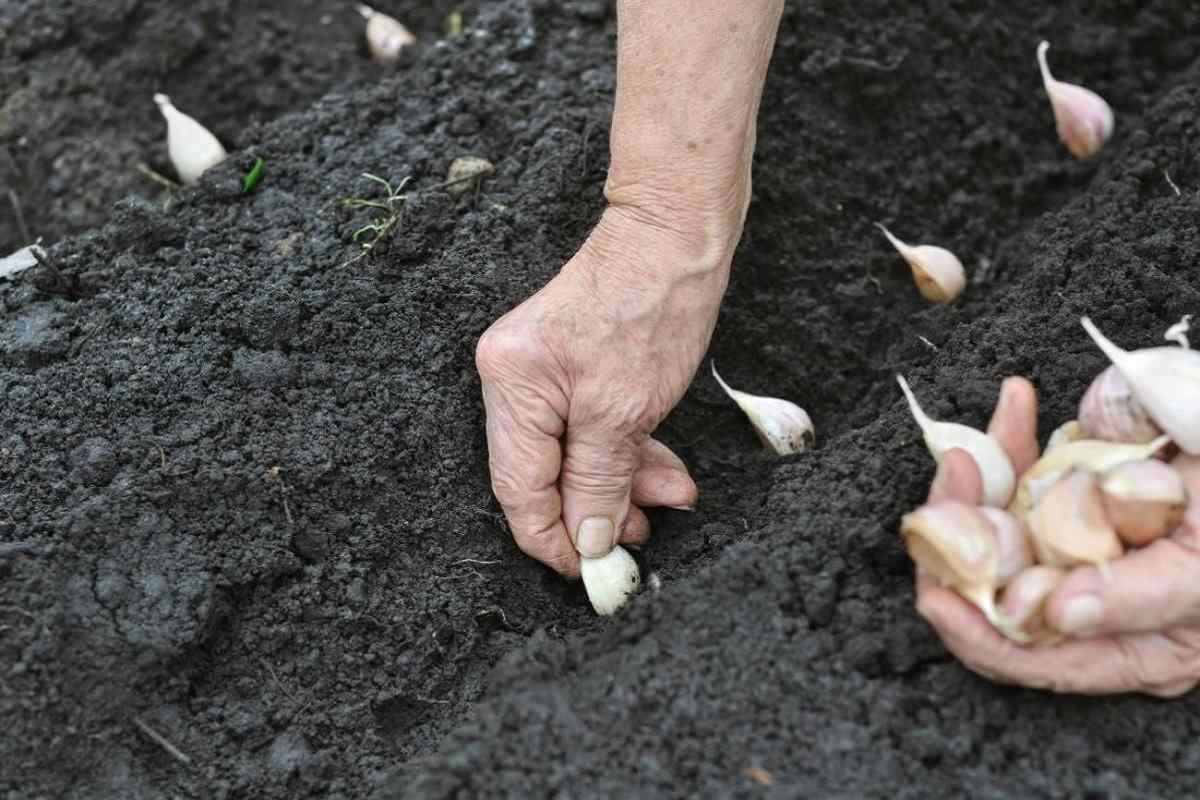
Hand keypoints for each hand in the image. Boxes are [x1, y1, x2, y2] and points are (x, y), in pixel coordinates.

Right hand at [476, 207, 735, 574]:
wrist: (676, 231)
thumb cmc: (653, 304)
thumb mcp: (626, 410)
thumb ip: (599, 481)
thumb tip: (588, 541)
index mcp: (511, 386)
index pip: (518, 491)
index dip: (554, 540)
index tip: (593, 573)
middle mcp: (512, 379)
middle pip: (545, 475)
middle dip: (598, 510)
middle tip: (644, 537)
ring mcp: (540, 370)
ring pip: (574, 453)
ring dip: (623, 482)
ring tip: (671, 498)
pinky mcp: (570, 364)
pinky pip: (590, 426)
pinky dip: (625, 450)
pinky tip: (662, 469)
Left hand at [915, 377, 1199, 695]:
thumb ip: (1145, 597)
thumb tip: (1060, 616)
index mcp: (1128, 645)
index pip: (1025, 654)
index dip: (971, 628)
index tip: (932, 588)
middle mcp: (1093, 602)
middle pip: (993, 581)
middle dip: (959, 531)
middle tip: (955, 476)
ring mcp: (1083, 542)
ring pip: (999, 521)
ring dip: (982, 475)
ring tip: (975, 440)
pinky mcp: (1083, 491)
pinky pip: (1032, 472)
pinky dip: (1018, 438)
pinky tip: (1018, 399)